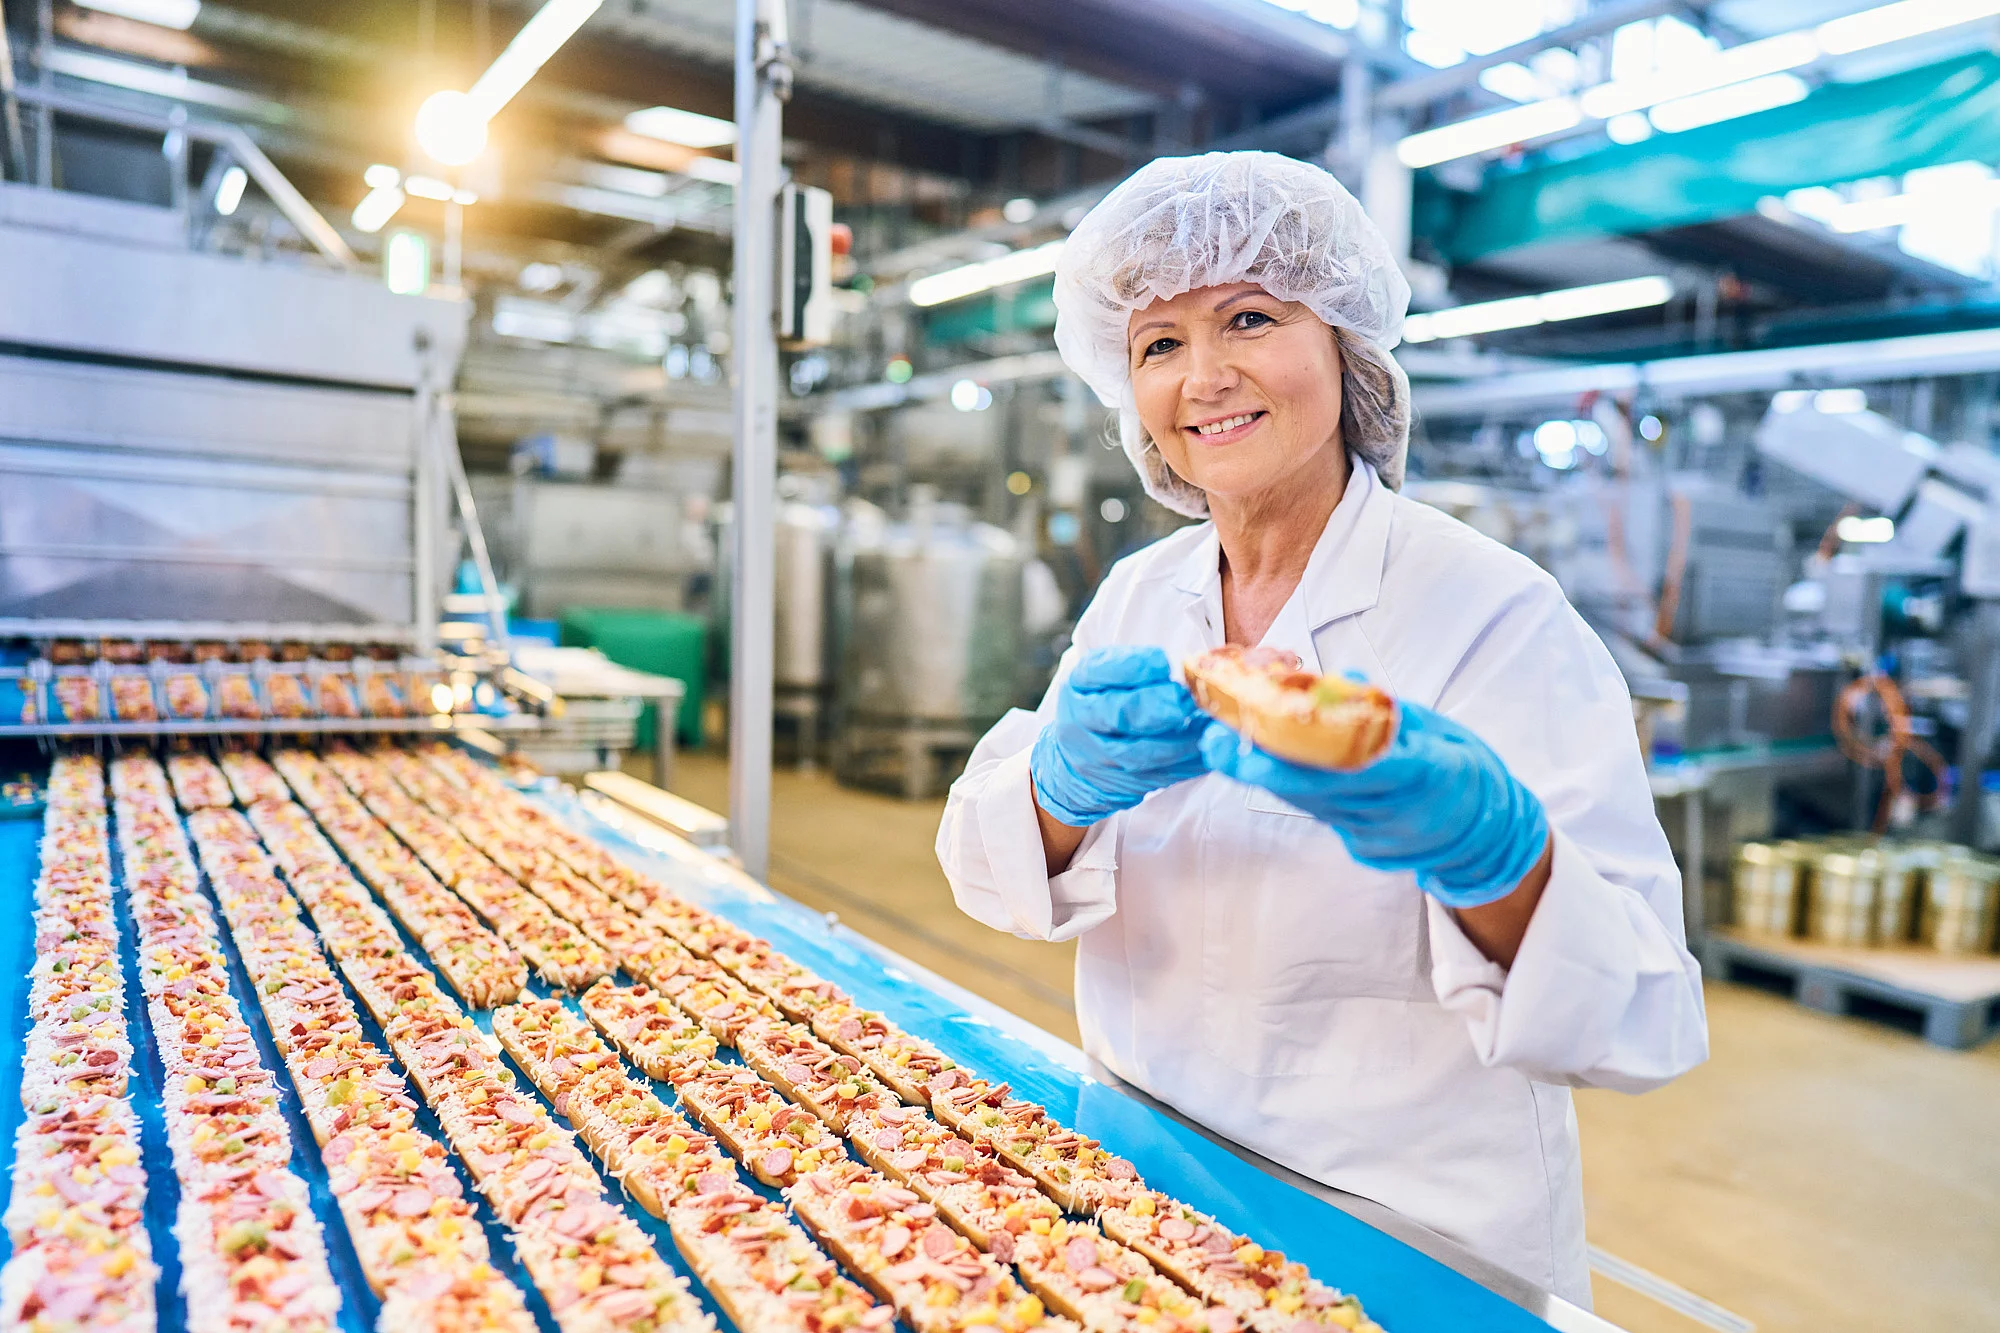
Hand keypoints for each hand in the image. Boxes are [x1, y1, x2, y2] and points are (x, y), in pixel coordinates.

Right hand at [1031, 646, 1207, 827]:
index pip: (1097, 671)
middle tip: (1185, 699)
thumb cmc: (1102, 703)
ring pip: (1137, 754)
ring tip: (1205, 726)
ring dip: (1176, 741)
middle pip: (1116, 715)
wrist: (1076, 760)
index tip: (1162, 662)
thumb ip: (1135, 666)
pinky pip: (1157, 776)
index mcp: (1080, 685)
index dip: (1131, 667)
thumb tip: (1182, 667)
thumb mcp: (1105, 676)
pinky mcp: (1121, 785)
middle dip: (1154, 708)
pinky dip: (1186, 764)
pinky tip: (1207, 750)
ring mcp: (1099, 758)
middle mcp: (1081, 722)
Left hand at [1201, 699, 1549, 907]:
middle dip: (1264, 766)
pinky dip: (1296, 792)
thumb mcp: (1438, 731)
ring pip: (1315, 804)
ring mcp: (1380, 836)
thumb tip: (1345, 682)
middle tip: (1217, 744)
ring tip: (1225, 749)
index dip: (1309, 751)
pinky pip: (1326, 816)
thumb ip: (1389, 711)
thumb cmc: (1461, 769)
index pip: (1359, 762)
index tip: (1260, 734)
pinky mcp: (1367, 849)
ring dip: (1269, 776)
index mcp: (1426, 775)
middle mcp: (1399, 812)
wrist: (1487, 833)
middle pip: (1322, 788)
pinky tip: (1264, 770)